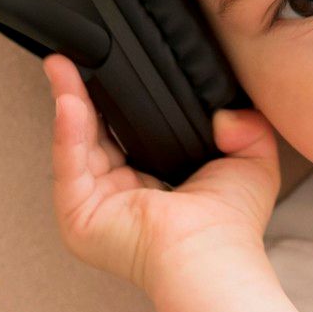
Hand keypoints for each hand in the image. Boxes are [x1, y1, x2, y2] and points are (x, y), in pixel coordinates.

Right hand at [41, 53, 280, 299]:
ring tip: (61, 64)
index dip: (118, 100)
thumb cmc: (231, 227)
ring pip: (76, 143)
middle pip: (94, 134)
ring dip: (68, 101)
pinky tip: (69, 100)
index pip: (127, 134)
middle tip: (74, 56)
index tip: (114, 64)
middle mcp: (119, 197)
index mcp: (153, 186)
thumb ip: (246, 127)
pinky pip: (69, 164)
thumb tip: (228, 113)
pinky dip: (67, 130)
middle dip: (82, 93)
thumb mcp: (251, 163)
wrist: (212, 256)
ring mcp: (96, 207)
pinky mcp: (79, 216)